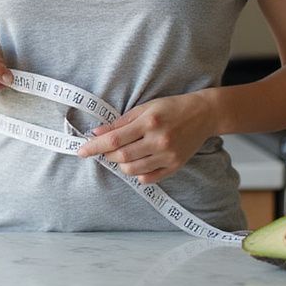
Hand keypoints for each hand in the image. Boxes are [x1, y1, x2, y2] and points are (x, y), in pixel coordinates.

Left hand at [74, 91, 216, 184]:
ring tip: (123, 154)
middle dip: (107, 155)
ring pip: (133, 170)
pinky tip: (138, 162)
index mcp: (149, 122)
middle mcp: (159, 141)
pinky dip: (137, 173)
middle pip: (122, 157)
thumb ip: (120, 122)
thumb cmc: (171, 107)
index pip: (114, 139)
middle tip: (105, 149)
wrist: (203, 114)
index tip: (81, 151)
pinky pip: (148, 178)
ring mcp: (168, 156)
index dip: (95, 147)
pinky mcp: (175, 166)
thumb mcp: (145, 108)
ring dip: (121, 164)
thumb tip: (96, 133)